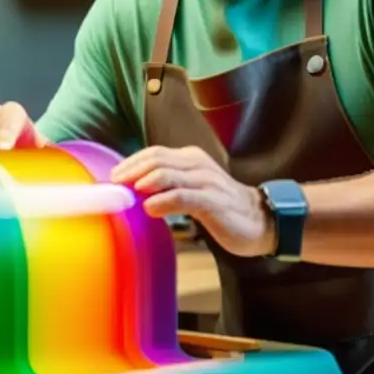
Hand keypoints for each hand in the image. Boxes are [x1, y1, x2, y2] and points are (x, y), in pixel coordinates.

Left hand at [110, 145, 276, 257]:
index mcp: (191, 158)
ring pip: (167, 175)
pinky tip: (150, 209)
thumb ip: (169, 184)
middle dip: (131, 171)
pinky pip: (183, 197)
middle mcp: (198, 165)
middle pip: (157, 160)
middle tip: (115, 184)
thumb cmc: (221, 206)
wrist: (260, 220)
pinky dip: (163, 202)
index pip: (155, 153)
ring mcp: (206, 182)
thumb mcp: (192, 188)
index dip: (131, 162)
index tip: (114, 176)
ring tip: (129, 193)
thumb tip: (135, 190)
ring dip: (143, 183)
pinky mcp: (212, 201)